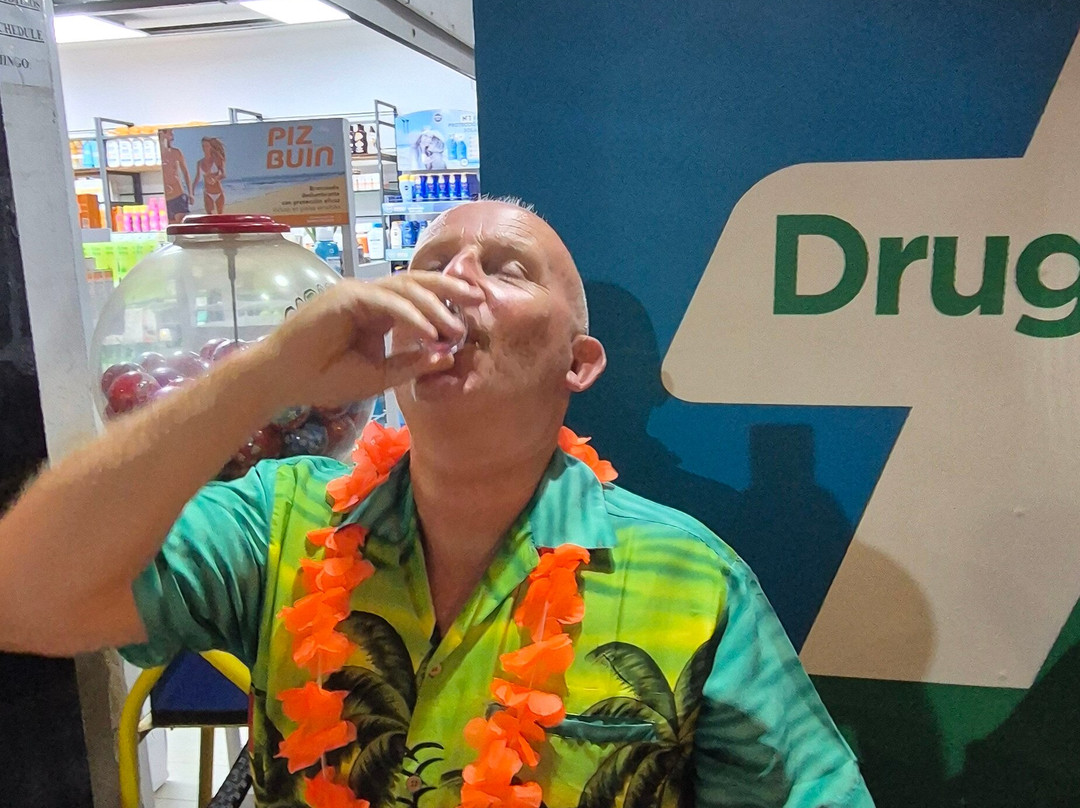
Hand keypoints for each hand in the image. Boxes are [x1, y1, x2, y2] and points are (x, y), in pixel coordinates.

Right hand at [255, 274, 482, 407]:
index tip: (474, 314)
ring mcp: (357, 293)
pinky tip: (429, 329)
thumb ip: (411, 365)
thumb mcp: (378, 376)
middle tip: (479, 298)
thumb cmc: (324, 378)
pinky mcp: (345, 298)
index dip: (447, 302)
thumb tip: (447, 355)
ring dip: (434, 306)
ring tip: (456, 326)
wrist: (282, 380)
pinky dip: (409, 314)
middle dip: (450, 288)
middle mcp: (370, 296)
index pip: (419, 298)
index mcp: (379, 311)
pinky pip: (385, 302)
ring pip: (404, 289)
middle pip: (417, 283)